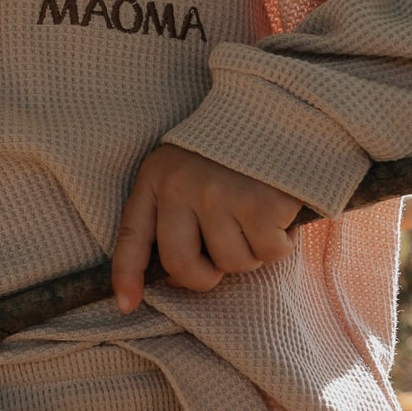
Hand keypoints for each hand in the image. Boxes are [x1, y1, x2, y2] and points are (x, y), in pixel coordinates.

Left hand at [111, 144, 300, 312]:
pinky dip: (282, 242)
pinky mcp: (259, 204)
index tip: (127, 304)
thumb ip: (177, 212)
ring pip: (232, 264)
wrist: (284, 106)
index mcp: (157, 176)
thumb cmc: (236, 149)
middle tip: (225, 259)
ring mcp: (219, 196)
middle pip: (181, 265)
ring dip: (252, 253)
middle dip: (206, 276)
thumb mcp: (190, 167)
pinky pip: (269, 253)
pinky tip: (282, 212)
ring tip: (260, 218)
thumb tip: (175, 278)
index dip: (126, 275)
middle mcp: (180, 187)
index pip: (132, 235)